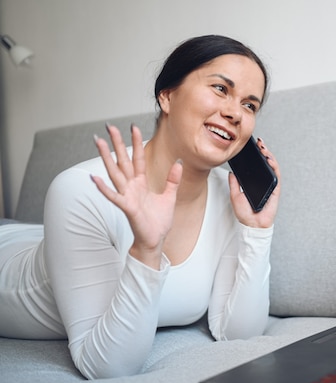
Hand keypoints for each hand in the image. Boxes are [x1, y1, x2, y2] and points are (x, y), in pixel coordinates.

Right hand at [91, 124, 181, 268]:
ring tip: (98, 143)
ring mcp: (127, 196)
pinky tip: (94, 178)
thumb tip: (179, 162)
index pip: (138, 158)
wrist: (155, 240)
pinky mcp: (127, 207)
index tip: (133, 127)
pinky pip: (114, 196)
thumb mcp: (170, 196)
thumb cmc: (158, 221)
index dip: (136, 143)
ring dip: (106, 158)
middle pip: (123, 161)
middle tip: (109, 126)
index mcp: (141, 183)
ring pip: (115, 173)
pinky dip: (103, 188)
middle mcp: (131, 187)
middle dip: (117, 144)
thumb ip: (173, 180)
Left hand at [228, 138, 280, 227]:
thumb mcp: (235, 195)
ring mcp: (270, 186)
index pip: (257, 166)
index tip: (252, 146)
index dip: (256, 156)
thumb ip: (234, 184)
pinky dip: (274, 167)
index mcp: (255, 183)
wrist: (252, 224)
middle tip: (259, 143)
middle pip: (266, 164)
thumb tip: (231, 172)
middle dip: (264, 152)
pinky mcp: (275, 190)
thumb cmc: (245, 213)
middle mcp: (264, 183)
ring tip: (264, 149)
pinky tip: (269, 160)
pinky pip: (276, 176)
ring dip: (269, 156)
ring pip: (272, 167)